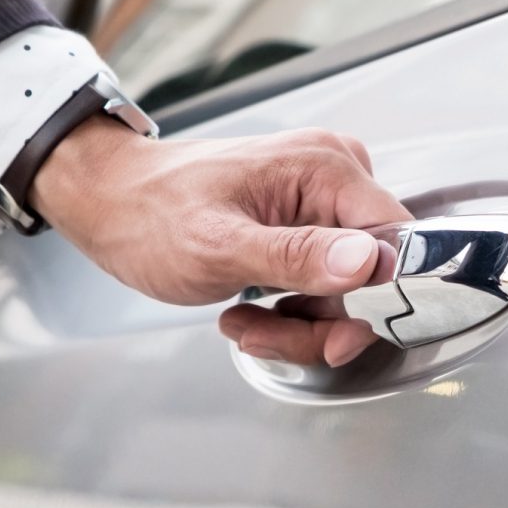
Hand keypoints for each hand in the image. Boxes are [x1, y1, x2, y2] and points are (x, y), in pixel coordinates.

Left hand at [31, 117, 410, 365]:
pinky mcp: (309, 224)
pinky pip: (324, 285)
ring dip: (299, 324)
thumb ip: (298, 256)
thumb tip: (370, 263)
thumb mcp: (220, 246)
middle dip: (321, 321)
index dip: (378, 301)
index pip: (399, 242)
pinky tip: (248, 311)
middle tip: (263, 334)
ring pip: (348, 291)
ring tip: (243, 322)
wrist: (109, 202)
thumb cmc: (149, 214)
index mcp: (326, 168)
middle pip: (373, 276)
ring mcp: (322, 202)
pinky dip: (290, 311)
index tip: (333, 338)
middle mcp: (335, 178)